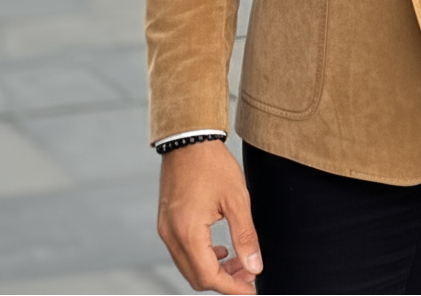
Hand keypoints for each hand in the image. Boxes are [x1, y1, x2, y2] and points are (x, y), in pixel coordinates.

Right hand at [157, 139, 262, 294]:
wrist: (189, 139)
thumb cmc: (213, 165)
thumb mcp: (237, 199)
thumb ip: (246, 236)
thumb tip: (255, 267)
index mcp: (188, 232)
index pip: (208, 276)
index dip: (232, 287)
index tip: (251, 289)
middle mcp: (171, 236)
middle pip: (196, 276)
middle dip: (225, 280)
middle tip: (250, 274)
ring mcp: (165, 229)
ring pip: (189, 266)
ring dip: (214, 269)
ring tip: (240, 261)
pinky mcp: (166, 222)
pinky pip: (183, 252)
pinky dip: (202, 257)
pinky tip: (222, 249)